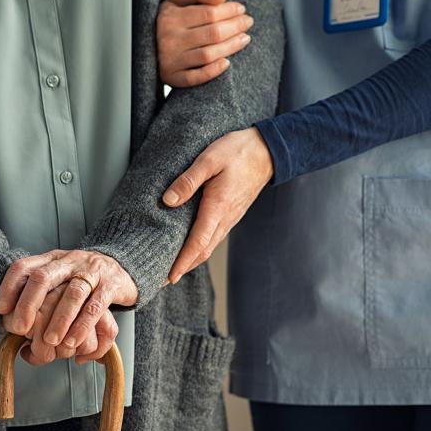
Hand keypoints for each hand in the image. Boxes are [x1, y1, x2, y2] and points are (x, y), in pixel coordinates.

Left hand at [0, 250, 136, 363]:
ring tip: (50, 341)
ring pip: (72, 293)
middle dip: (28, 304)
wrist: (123, 266)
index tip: (1, 309)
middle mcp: (69, 261)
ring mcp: (91, 271)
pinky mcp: (111, 285)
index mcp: (52, 259)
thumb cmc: (83, 279)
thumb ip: (39, 295)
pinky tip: (73, 342)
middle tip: (20, 329)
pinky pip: (96, 306)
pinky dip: (82, 326)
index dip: (9, 287)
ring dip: (59, 320)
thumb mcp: (59, 277)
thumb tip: (11, 324)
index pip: (24, 266)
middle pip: (43, 278)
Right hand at [157, 0, 253, 87]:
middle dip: (235, 27)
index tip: (241, 9)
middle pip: (212, 33)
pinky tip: (227, 63)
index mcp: (170, 17)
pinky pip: (195, 78)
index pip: (209, 13)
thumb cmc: (170, 18)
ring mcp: (170, 60)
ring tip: (244, 38)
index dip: (230, 11)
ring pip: (208, 54)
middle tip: (247, 23)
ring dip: (231, 47)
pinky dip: (213, 71)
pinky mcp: (172, 78)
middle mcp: (169, 39)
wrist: (146, 44)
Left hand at [162, 127, 273, 282]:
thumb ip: (188, 180)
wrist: (268, 150)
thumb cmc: (238, 152)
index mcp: (217, 208)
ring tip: (173, 268)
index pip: (197, 243)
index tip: (168, 277)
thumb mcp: (209, 160)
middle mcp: (225, 218)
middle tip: (162, 280)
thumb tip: (168, 200)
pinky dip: (200, 248)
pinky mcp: (231, 214)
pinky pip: (214, 237)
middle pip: (202, 252)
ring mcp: (230, 218)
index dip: (182, 262)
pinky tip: (190, 247)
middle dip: (183, 268)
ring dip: (191, 260)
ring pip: (209, 246)